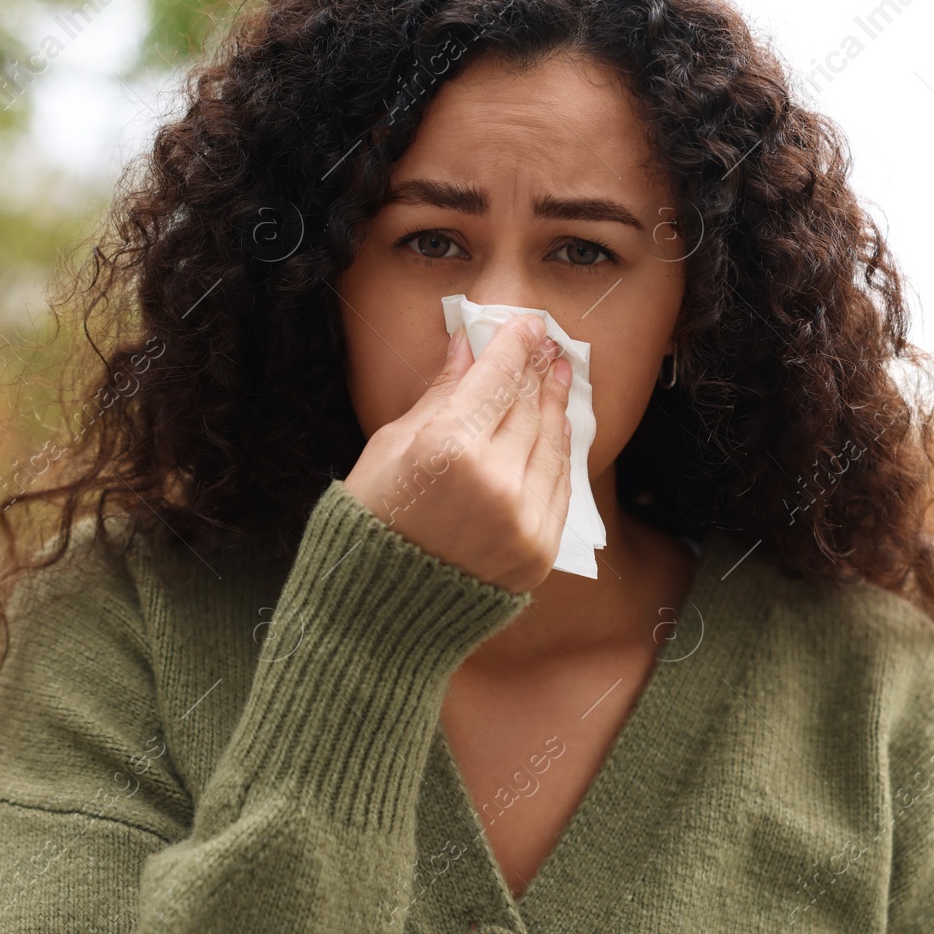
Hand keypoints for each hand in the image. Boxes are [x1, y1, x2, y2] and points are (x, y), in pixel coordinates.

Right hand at [343, 313, 573, 593]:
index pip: (497, 377)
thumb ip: (441, 394)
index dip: (515, 344)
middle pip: (528, 406)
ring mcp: (522, 518)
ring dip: (555, 406)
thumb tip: (468, 346)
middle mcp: (494, 480)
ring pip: (552, 442)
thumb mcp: (392, 445)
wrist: (380, 609)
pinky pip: (560, 485)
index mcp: (448, 447)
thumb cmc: (373, 518)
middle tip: (546, 346)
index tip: (529, 324)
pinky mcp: (539, 549)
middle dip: (536, 371)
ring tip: (556, 378)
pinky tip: (556, 429)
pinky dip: (559, 452)